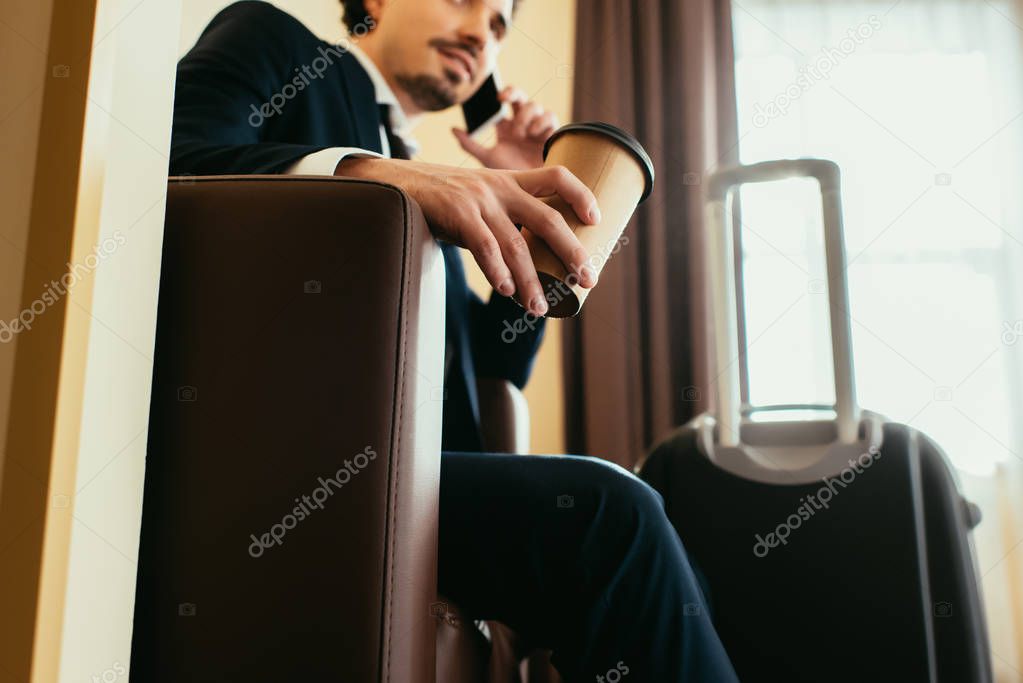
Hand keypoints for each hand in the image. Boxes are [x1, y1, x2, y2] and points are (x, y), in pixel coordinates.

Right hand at [336, 157, 600, 316]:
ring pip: (517, 244)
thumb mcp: (476, 199)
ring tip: (540, 307)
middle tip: (587, 279)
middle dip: (572, 251)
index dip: (582, 195)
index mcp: (508, 180)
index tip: (598, 220)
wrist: (391, 183)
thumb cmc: (438, 200)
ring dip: (532, 280)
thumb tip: (524, 265)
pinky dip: (497, 271)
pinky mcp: (456, 214)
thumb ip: (500, 222)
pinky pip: (484, 246)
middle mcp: (498, 188)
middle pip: (548, 218)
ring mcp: (478, 201)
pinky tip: (507, 291)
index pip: (556, 176)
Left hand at [451, 86, 558, 170]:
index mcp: (507, 125)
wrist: (530, 193)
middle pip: (520, 97)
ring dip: (526, 116)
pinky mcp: (552, 135)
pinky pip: (550, 118)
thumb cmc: (509, 175)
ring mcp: (538, 128)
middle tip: (504, 102)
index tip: (496, 97)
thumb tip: (453, 129)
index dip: (503, 93)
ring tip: (521, 133)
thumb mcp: (487, 159)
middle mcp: (523, 123)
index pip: (505, 100)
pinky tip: (534, 134)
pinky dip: (542, 122)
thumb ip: (470, 144)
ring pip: (535, 106)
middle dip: (513, 95)